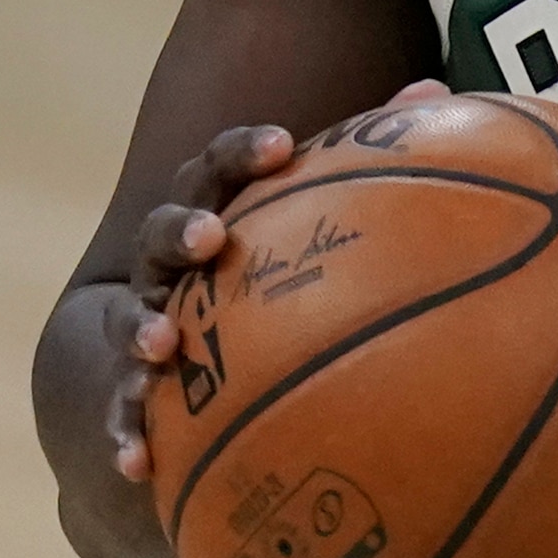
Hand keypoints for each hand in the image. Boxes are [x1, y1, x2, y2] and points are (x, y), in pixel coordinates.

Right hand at [101, 81, 450, 484]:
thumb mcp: (307, 223)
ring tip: (161, 345)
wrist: (171, 350)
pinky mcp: (130, 389)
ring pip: (131, 318)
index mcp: (216, 211)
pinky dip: (125, 434)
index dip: (247, 151)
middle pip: (165, 230)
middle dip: (184, 229)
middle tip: (211, 237)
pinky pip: (121, 412)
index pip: (223, 165)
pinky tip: (138, 463)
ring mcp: (144, 322)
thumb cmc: (260, 274)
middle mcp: (171, 262)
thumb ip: (364, 166)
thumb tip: (436, 95)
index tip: (283, 145)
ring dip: (141, 329)